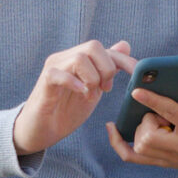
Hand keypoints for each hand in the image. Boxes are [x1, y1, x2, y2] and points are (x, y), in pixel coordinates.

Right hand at [13, 40, 136, 154]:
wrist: (40, 131)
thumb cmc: (65, 111)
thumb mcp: (93, 90)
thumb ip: (107, 70)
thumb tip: (125, 45)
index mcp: (79, 60)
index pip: (105, 50)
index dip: (124, 61)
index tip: (137, 74)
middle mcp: (66, 59)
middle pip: (93, 46)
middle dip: (107, 69)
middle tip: (105, 89)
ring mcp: (54, 68)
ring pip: (80, 57)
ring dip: (92, 78)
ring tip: (90, 96)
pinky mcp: (44, 82)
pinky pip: (59, 73)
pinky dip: (75, 83)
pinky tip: (81, 94)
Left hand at [105, 72, 177, 175]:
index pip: (171, 114)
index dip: (152, 101)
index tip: (136, 91)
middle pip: (149, 137)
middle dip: (147, 121)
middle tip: (157, 114)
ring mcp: (171, 159)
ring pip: (140, 148)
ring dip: (140, 131)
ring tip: (153, 120)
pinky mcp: (163, 163)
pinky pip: (133, 158)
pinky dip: (119, 145)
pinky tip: (112, 129)